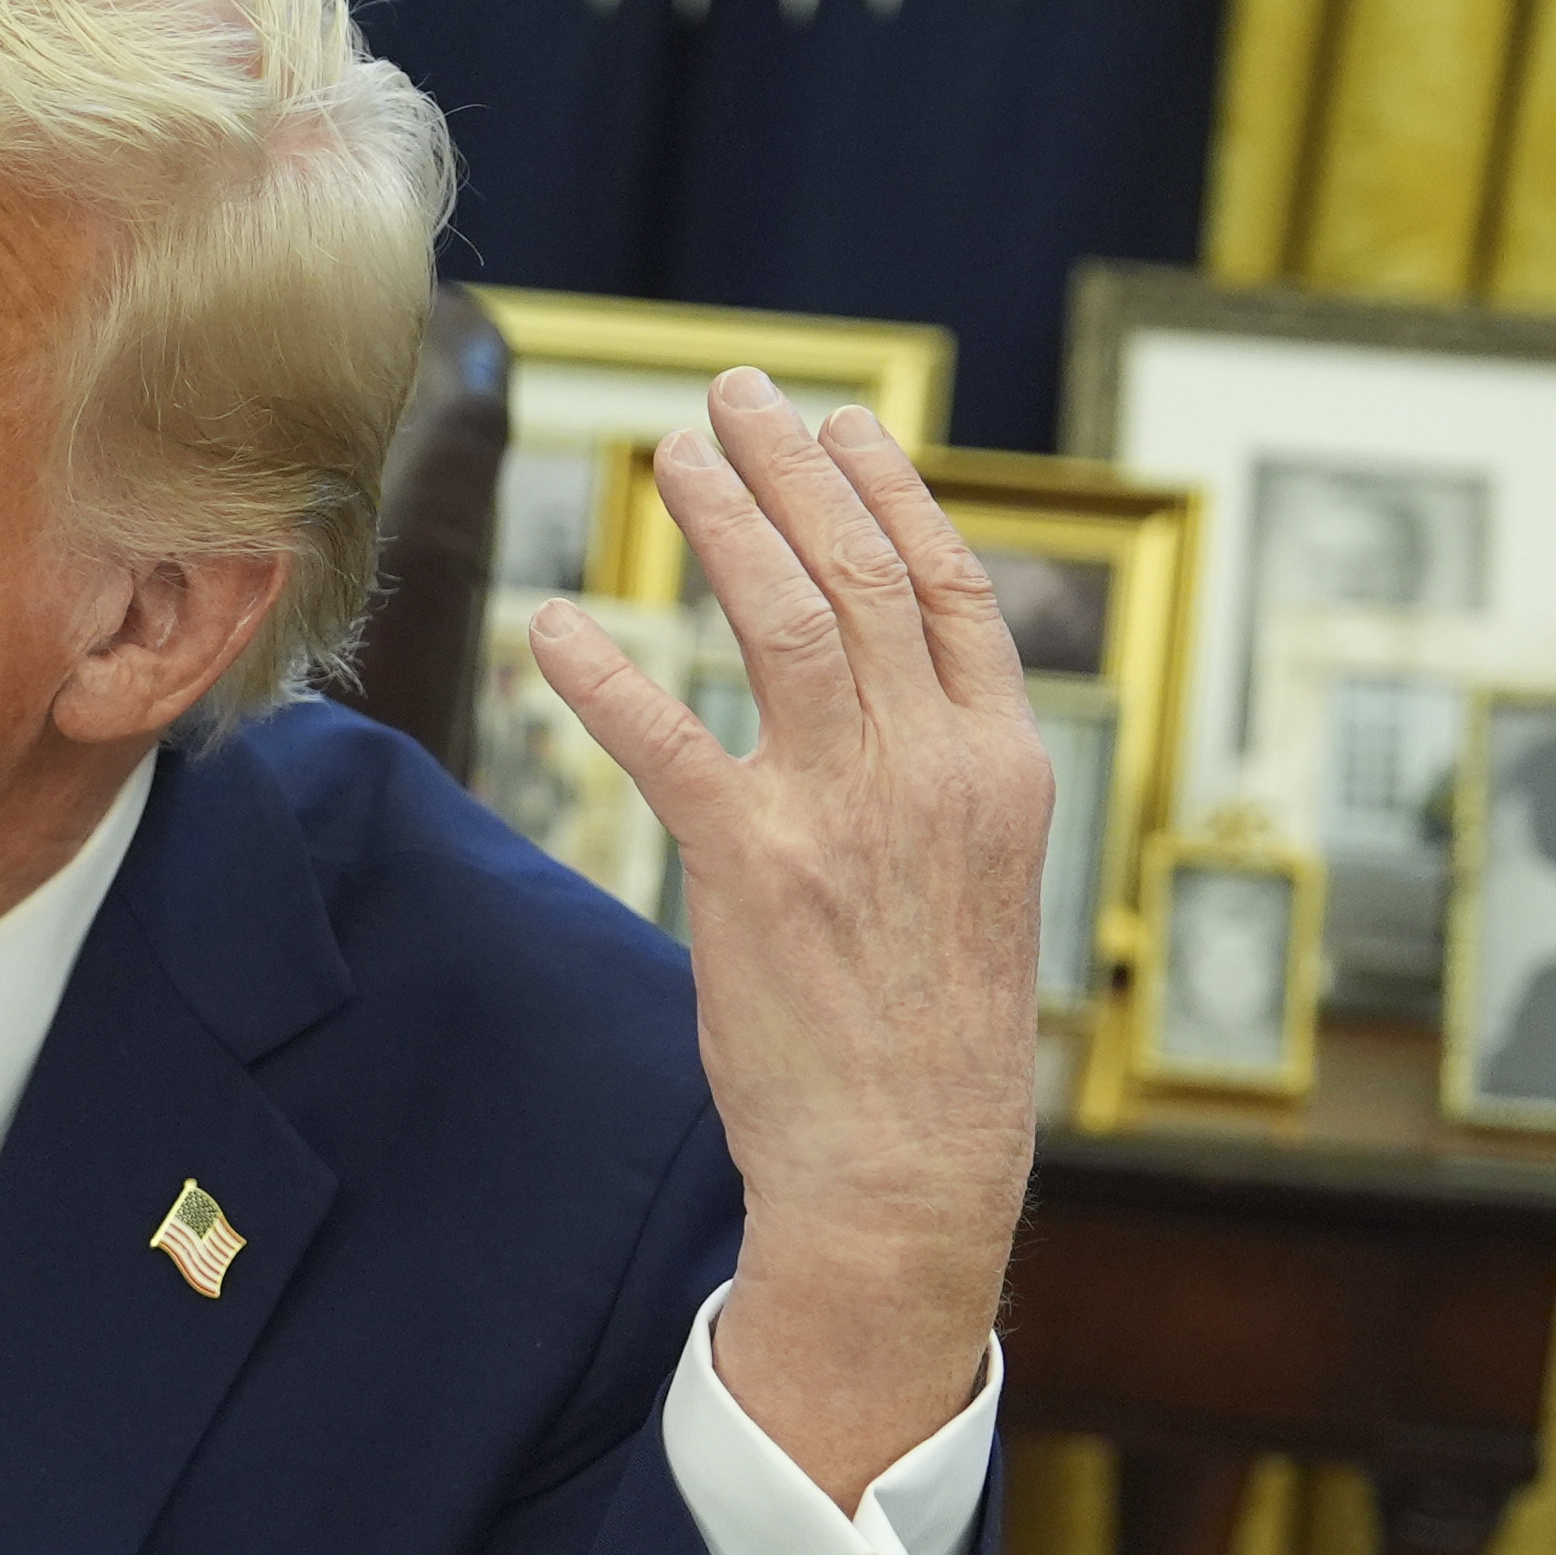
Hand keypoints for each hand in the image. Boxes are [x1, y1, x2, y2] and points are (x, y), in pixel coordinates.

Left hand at [529, 371, 1044, 1504]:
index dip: (889, 493)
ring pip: (788, 618)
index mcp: (999, 765)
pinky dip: (606, 674)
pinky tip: (556, 625)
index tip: (841, 425)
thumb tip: (887, 693)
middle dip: (793, 469)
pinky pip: (669, 741)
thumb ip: (938, 774)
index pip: (948, 589)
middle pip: (863, 573)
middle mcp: (932, 768)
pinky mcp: (755, 866)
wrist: (911, 1158)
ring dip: (725, 522)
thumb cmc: (930, 1029)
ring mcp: (847, 811)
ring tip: (672, 452)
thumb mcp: (975, 879)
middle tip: (732, 396)